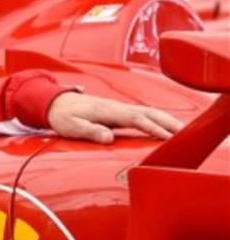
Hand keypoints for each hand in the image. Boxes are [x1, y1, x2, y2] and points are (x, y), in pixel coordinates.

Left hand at [47, 92, 183, 143]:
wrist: (54, 101)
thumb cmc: (62, 115)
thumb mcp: (71, 125)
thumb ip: (89, 131)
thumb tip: (109, 138)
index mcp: (108, 110)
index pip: (136, 119)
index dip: (153, 128)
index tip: (169, 138)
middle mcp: (116, 107)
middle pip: (148, 112)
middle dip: (167, 122)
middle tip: (186, 134)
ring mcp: (118, 108)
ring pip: (147, 112)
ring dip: (165, 120)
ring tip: (182, 132)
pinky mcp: (117, 112)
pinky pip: (141, 115)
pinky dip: (156, 119)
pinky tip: (164, 127)